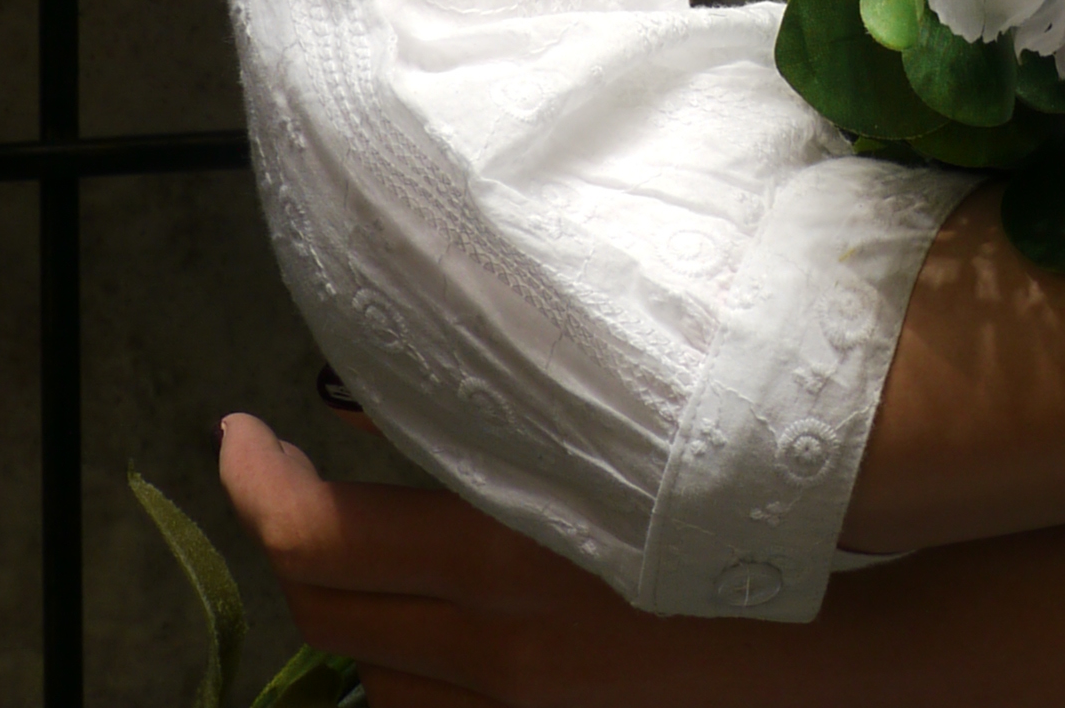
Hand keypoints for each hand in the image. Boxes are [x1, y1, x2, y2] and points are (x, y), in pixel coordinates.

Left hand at [219, 417, 779, 707]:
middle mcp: (489, 648)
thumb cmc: (736, 502)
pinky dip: (398, 665)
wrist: (828, 640)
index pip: (320, 538)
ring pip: (365, 672)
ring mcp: (511, 706)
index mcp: (503, 560)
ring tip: (357, 539)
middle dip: (285, 537)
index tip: (235, 440)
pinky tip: (427, 621)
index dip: (257, 488)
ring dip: (343, 605)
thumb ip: (500, 422)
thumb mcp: (614, 447)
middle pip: (323, 610)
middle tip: (284, 475)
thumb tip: (388, 388)